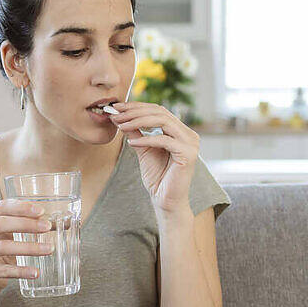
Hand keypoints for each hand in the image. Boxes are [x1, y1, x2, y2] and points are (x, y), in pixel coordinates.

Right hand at [0, 199, 53, 294]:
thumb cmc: (2, 246)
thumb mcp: (12, 233)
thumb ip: (33, 225)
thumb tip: (66, 222)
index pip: (1, 207)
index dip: (21, 207)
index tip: (41, 211)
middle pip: (0, 224)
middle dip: (26, 225)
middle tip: (47, 228)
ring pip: (3, 247)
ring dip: (29, 248)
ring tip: (49, 249)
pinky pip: (3, 270)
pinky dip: (21, 271)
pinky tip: (36, 272)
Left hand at [109, 101, 199, 215]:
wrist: (166, 200)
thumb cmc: (158, 177)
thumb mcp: (143, 149)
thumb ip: (136, 132)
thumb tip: (120, 116)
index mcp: (180, 131)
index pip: (158, 110)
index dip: (137, 106)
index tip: (118, 108)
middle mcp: (188, 134)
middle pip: (160, 112)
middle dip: (135, 112)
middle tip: (116, 114)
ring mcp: (190, 143)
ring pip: (163, 121)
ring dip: (138, 121)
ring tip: (121, 126)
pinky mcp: (188, 154)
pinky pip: (164, 140)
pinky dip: (146, 139)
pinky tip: (131, 142)